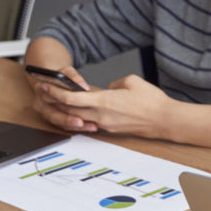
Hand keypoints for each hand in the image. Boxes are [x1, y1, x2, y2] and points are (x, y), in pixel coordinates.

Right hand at [26, 64, 99, 132]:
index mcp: (40, 90)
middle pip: (54, 115)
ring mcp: (46, 113)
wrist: (53, 82)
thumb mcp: (66, 71)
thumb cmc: (60, 76)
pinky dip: (76, 128)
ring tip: (91, 126)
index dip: (63, 102)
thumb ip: (73, 77)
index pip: (51, 99)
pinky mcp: (54, 119)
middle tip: (83, 122)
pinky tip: (89, 127)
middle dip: (69, 120)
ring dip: (76, 127)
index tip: (74, 105)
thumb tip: (83, 85)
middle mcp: (40, 104)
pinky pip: (64, 126)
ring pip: (60, 123)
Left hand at [33, 73, 173, 138]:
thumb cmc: (151, 101)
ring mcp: (106, 124)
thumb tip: (109, 88)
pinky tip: (83, 110)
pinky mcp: (112, 129)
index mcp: (104, 101)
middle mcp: (101, 115)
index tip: (47, 86)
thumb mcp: (131, 81)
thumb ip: (115, 83)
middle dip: (56, 102)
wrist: (163, 119)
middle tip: (47, 93)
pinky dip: (83, 116)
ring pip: (80, 118)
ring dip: (68, 110)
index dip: (56, 92)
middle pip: (70, 110)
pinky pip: (92, 122)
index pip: (72, 99)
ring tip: (61, 101)